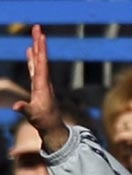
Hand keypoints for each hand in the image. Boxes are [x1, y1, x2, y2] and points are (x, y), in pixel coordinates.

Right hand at [12, 24, 67, 152]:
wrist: (52, 128)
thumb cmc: (43, 121)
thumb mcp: (33, 115)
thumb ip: (25, 109)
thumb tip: (17, 106)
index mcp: (42, 85)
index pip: (42, 63)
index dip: (41, 50)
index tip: (42, 36)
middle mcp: (44, 81)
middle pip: (41, 58)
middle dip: (39, 43)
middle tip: (38, 28)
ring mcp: (42, 83)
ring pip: (38, 62)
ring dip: (36, 48)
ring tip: (35, 36)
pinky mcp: (39, 86)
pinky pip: (35, 68)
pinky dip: (32, 59)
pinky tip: (30, 52)